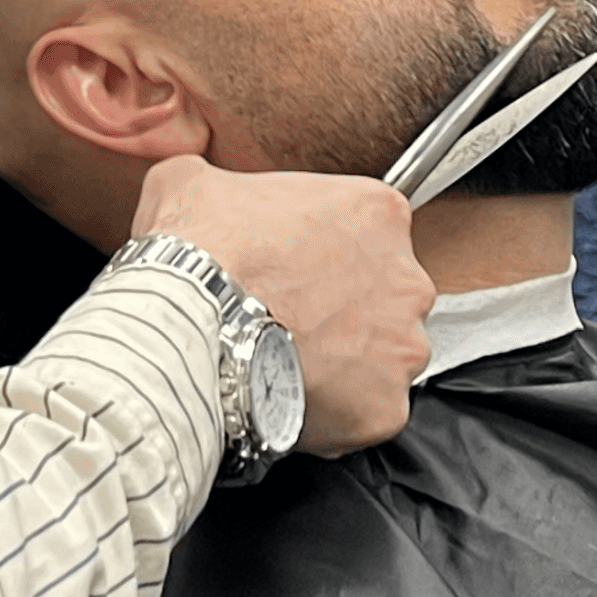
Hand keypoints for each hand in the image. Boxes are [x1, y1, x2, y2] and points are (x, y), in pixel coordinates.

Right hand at [133, 157, 434, 454]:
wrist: (192, 325)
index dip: (322, 254)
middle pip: (383, 297)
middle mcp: (407, 279)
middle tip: (287, 320)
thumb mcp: (189, 183)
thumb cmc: (200, 252)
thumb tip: (194, 188)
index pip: (367, 231)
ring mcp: (402, 347)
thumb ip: (214, 182)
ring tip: (284, 366)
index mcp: (376, 213)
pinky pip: (367, 414)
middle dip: (342, 311)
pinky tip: (291, 404)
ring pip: (380, 359)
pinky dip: (334, 415)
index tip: (292, 271)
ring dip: (342, 365)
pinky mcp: (386, 408)